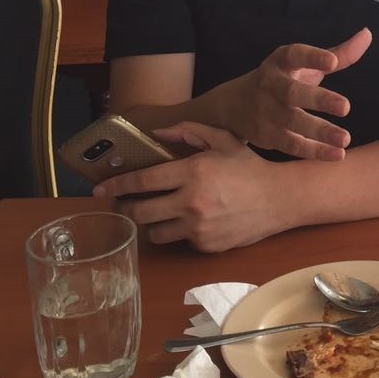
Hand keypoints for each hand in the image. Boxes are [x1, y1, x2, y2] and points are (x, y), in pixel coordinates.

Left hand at [95, 124, 292, 250]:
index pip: (142, 182)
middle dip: (128, 209)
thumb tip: (158, 131)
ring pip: (155, 233)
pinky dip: (181, 233)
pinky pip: (181, 241)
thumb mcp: (223, 140)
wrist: (280, 199)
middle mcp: (191, 202)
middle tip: (128, 204)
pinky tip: (194, 221)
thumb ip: (189, 132)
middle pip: (140, 213)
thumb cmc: (249, 167)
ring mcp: (198, 228)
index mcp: (192, 172)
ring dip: (153, 224)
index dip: (116, 186)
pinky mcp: (206, 246)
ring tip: (162, 214)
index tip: (98, 190)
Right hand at [218, 29, 372, 159]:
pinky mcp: (268, 136)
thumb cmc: (282, 79)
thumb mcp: (303, 64)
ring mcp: (266, 112)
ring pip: (292, 123)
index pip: (295, 55)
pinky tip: (337, 154)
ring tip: (346, 139)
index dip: (313, 57)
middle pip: (292, 92)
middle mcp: (270, 85)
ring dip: (320, 132)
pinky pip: (292, 145)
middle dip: (318, 99)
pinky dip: (314, 151)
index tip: (334, 62)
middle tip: (346, 106)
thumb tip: (367, 34)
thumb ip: (338, 53)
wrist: (233, 106)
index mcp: (280, 62)